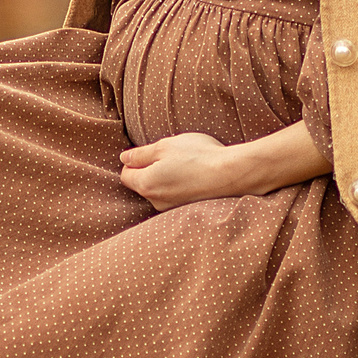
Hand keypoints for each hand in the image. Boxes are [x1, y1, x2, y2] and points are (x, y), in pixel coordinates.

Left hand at [118, 133, 241, 208]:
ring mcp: (172, 209)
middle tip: (170, 156)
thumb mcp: (164, 146)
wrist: (232, 174)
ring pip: (160, 191)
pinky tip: (195, 177)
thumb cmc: (198, 156)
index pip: (126, 175)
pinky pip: (176, 196)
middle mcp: (156, 202)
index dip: (134, 161)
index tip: (149, 152)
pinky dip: (181, 186)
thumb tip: (124, 158)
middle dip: (150, 170)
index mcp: (146, 184)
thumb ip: (140, 154)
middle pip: (143, 184)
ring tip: (186, 165)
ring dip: (167, 178)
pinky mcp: (188, 211)